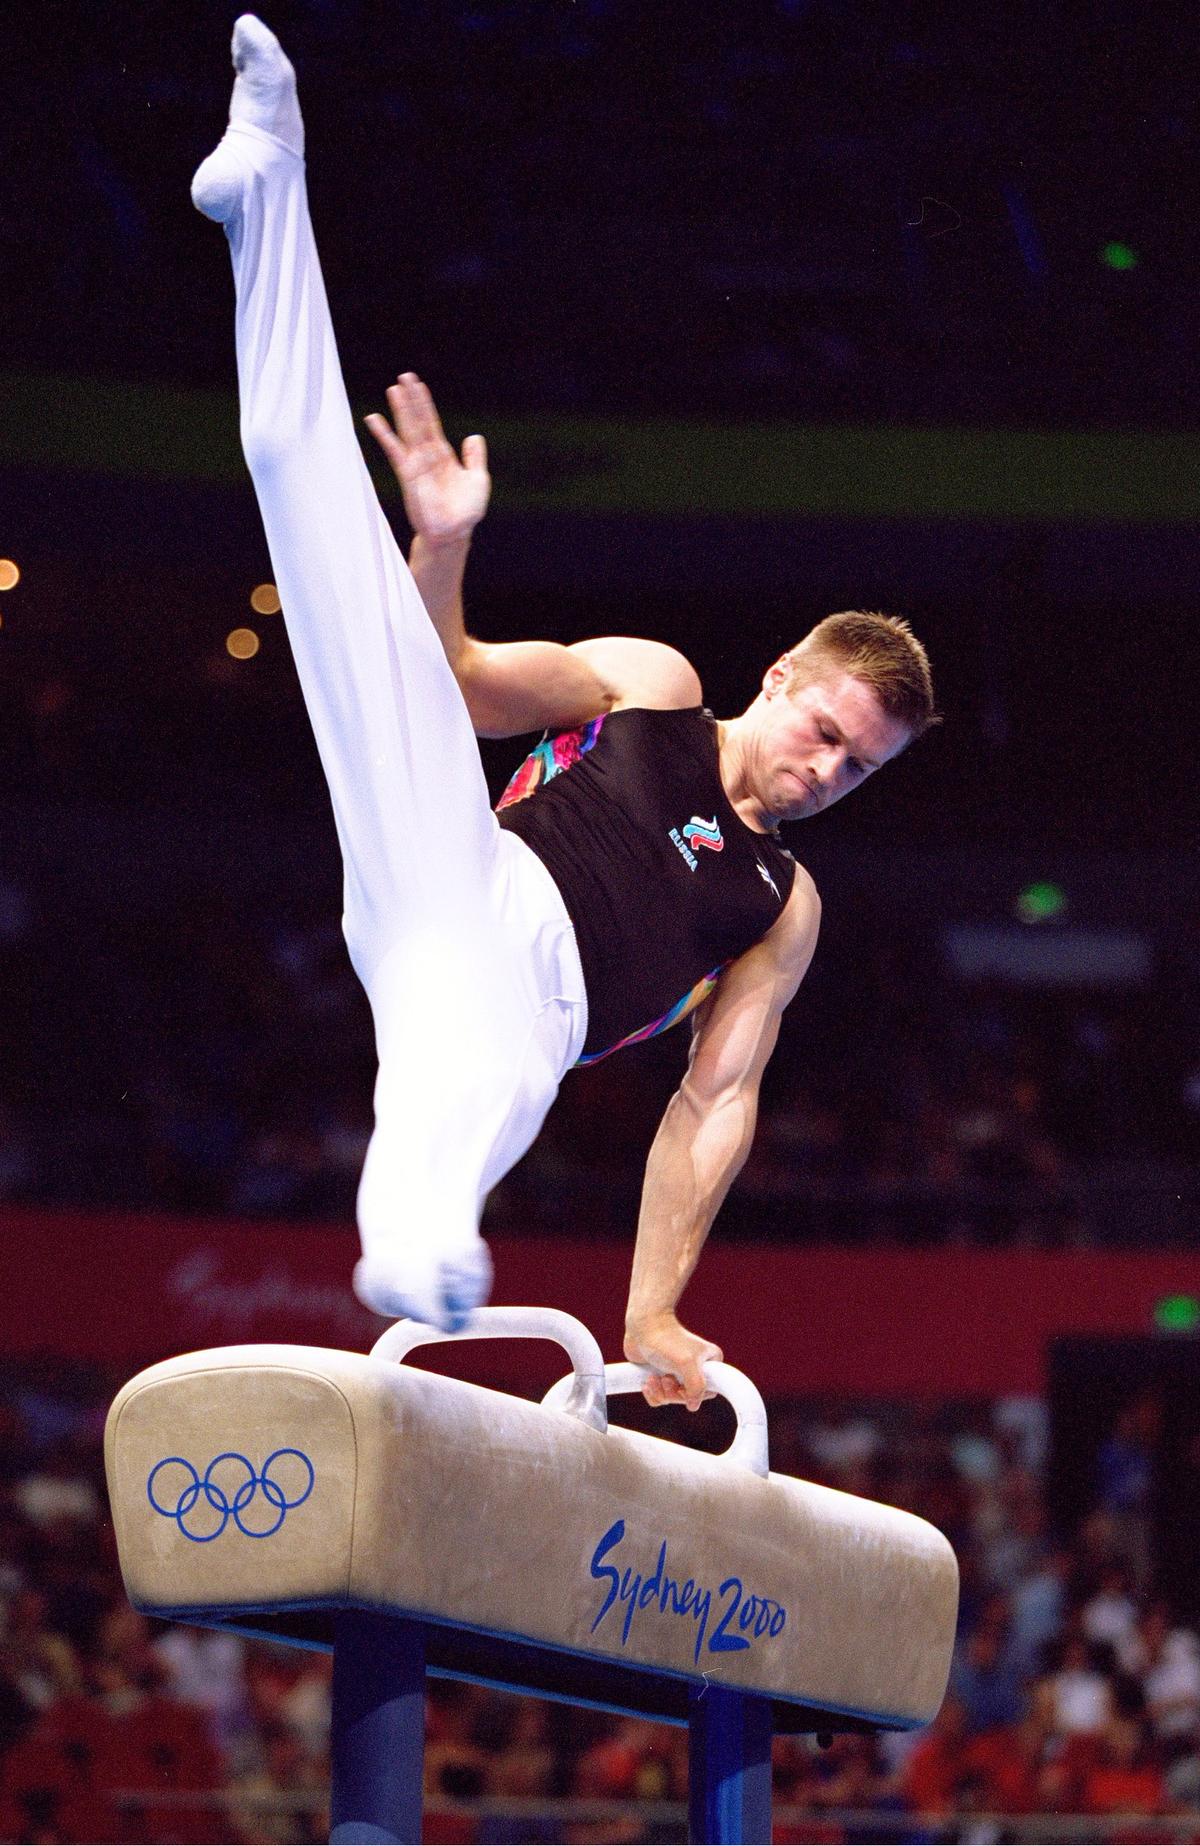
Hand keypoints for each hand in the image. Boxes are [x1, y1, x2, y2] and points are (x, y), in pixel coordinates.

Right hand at [364, 373, 490, 546]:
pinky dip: (385, 434)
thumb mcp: (478, 479)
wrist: (455, 532)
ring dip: (400, 410)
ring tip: (393, 389)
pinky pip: (395, 450)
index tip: (417, 385)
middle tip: (403, 377)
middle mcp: (427, 456)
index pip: (431, 424)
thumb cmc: (466, 511)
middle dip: (411, 400)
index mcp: (443, 455)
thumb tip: (474, 437)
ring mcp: (416, 464)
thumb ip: (475, 457)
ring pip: (407, 430)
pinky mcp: (408, 474)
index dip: (425, 404)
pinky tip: (374, 419)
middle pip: (417, 421)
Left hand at [624, 1313, 723, 1412]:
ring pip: (672, 1399)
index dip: (695, 1395)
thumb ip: (697, 1387)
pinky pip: (659, 1397)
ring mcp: (677, 1373)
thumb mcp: (688, 1364)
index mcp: (709, 1362)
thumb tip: (693, 1404)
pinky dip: (652, 1393)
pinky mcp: (661, 1376)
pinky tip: (648, 1381)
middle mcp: (695, 1369)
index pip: (710, 1391)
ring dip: (660, 1392)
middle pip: (688, 1398)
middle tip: (666, 1378)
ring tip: (653, 1378)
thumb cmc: (667, 1340)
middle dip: (673, 1393)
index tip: (682, 1386)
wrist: (642, 1326)